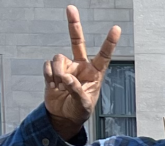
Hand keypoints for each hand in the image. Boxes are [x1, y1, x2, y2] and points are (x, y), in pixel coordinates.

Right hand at [44, 6, 121, 141]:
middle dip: (73, 25)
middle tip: (70, 8)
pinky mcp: (52, 70)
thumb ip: (77, 90)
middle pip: (77, 41)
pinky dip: (48, 76)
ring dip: (57, 72)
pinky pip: (47, 66)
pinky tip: (53, 86)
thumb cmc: (79, 111)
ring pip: (58, 58)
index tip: (116, 28)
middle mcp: (81, 66)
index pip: (104, 55)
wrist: (63, 116)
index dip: (109, 42)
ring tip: (60, 86)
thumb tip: (66, 77)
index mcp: (95, 73)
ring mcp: (66, 67)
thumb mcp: (83, 105)